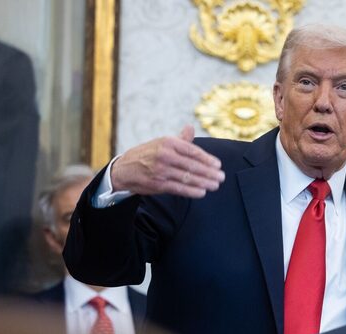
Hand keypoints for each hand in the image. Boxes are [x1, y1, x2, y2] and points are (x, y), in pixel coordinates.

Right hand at [110, 125, 224, 197]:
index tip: (218, 165)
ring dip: (204, 182)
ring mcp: (161, 170)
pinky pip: (179, 188)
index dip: (207, 159)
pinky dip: (192, 191)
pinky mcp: (158, 184)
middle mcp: (165, 155)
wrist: (124, 169)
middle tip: (221, 177)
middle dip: (209, 172)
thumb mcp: (161, 142)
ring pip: (187, 177)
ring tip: (215, 185)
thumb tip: (190, 127)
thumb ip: (179, 139)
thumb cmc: (147, 154)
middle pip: (192, 165)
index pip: (192, 151)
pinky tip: (202, 192)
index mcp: (168, 143)